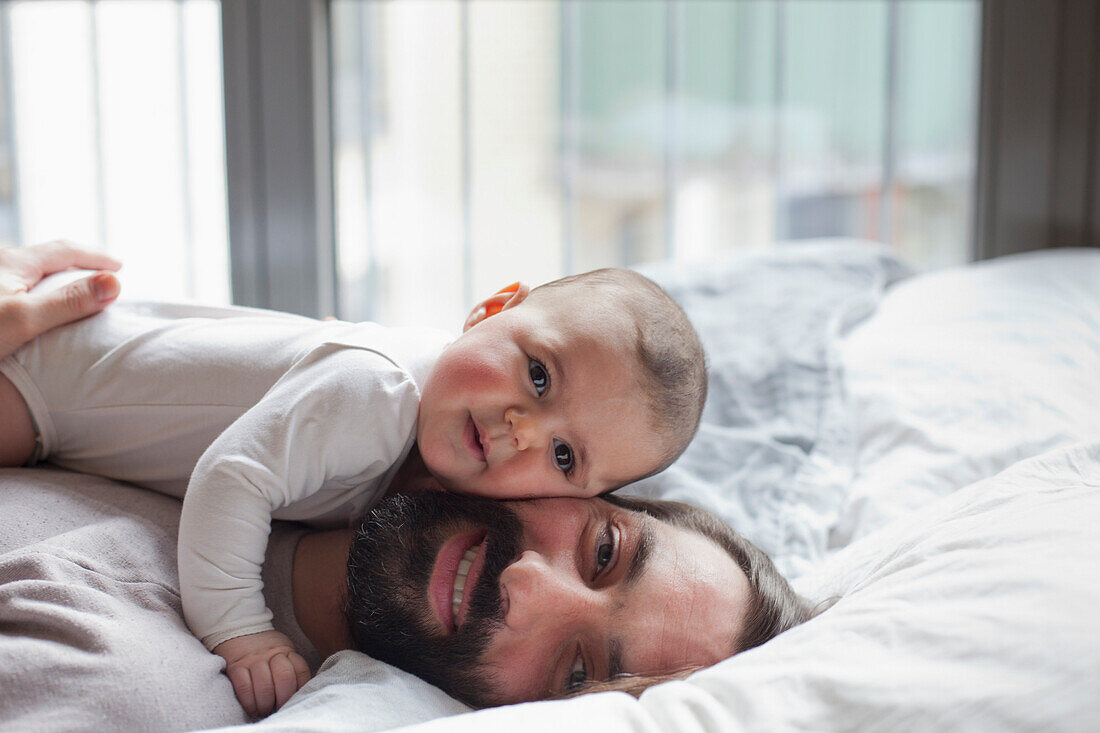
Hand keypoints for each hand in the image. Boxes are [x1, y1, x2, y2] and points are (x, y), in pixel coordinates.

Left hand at [0, 240, 120, 358]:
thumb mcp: (23, 318)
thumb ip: (69, 301)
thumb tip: (114, 282)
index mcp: (13, 261)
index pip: (65, 250)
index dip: (96, 257)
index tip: (120, 267)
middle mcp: (2, 266)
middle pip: (49, 260)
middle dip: (80, 266)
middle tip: (105, 278)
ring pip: (35, 276)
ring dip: (61, 282)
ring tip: (80, 295)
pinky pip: (22, 291)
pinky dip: (44, 296)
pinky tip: (45, 311)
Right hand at [213, 630, 311, 716]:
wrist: (239, 632)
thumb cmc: (265, 651)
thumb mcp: (283, 653)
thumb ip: (291, 669)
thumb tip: (298, 696)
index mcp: (286, 651)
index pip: (301, 670)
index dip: (299, 689)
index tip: (293, 701)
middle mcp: (271, 654)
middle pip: (285, 678)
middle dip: (283, 700)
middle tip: (277, 708)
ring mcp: (253, 660)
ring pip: (265, 687)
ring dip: (265, 705)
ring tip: (264, 710)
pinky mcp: (236, 667)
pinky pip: (244, 689)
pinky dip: (249, 703)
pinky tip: (251, 708)